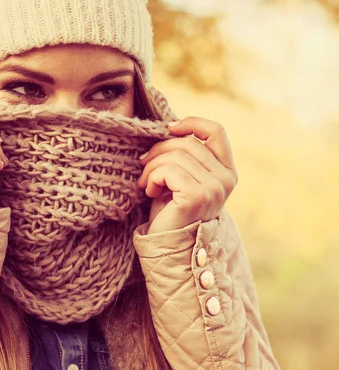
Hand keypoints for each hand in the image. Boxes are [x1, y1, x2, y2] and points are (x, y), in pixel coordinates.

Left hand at [137, 117, 237, 233]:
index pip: (216, 131)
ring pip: (175, 156)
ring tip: (146, 182)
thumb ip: (185, 155)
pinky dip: (152, 178)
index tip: (168, 128)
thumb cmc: (173, 210)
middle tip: (143, 165)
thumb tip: (168, 127)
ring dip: (152, 166)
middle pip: (188, 142)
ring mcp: (214, 188)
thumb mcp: (183, 176)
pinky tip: (150, 192)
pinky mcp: (197, 196)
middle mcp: (226, 179)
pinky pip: (168, 170)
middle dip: (159, 150)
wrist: (170, 245)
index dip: (191, 123)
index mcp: (227, 171)